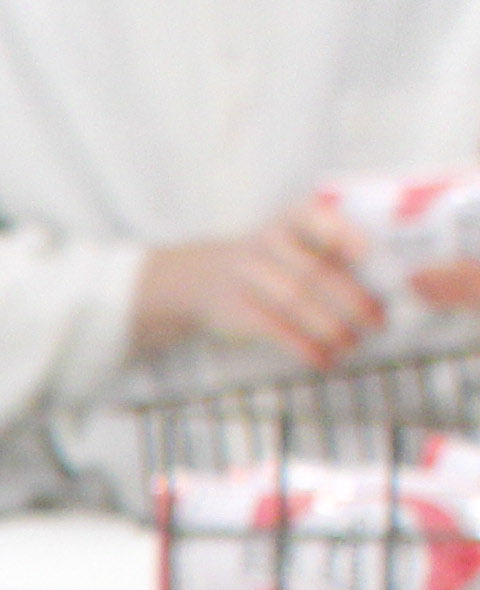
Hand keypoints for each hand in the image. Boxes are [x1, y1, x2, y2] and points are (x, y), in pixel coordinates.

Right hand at [135, 201, 386, 365]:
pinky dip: (303, 347)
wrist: (207, 277)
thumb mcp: (301, 239)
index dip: (340, 235)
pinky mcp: (236, 309)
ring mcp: (247, 275)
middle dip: (351, 298)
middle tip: (379, 320)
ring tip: (355, 343)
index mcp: (292, 217)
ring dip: (330, 327)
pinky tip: (325, 359)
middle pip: (312, 271)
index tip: (367, 253)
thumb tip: (394, 279)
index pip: (314, 218)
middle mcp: (267, 241)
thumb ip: (337, 248)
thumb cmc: (279, 259)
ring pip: (294, 302)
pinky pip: (274, 329)